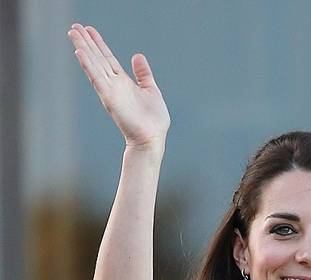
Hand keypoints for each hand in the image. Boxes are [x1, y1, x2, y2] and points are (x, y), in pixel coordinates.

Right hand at [68, 24, 169, 149]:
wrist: (152, 139)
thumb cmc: (153, 121)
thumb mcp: (151, 90)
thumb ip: (143, 74)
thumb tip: (137, 56)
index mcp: (123, 82)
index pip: (107, 58)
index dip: (98, 43)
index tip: (89, 29)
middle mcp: (114, 84)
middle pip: (97, 58)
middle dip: (86, 42)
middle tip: (74, 26)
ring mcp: (110, 90)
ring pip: (93, 64)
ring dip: (83, 48)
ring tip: (73, 33)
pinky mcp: (109, 98)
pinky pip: (96, 78)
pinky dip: (88, 65)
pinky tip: (80, 52)